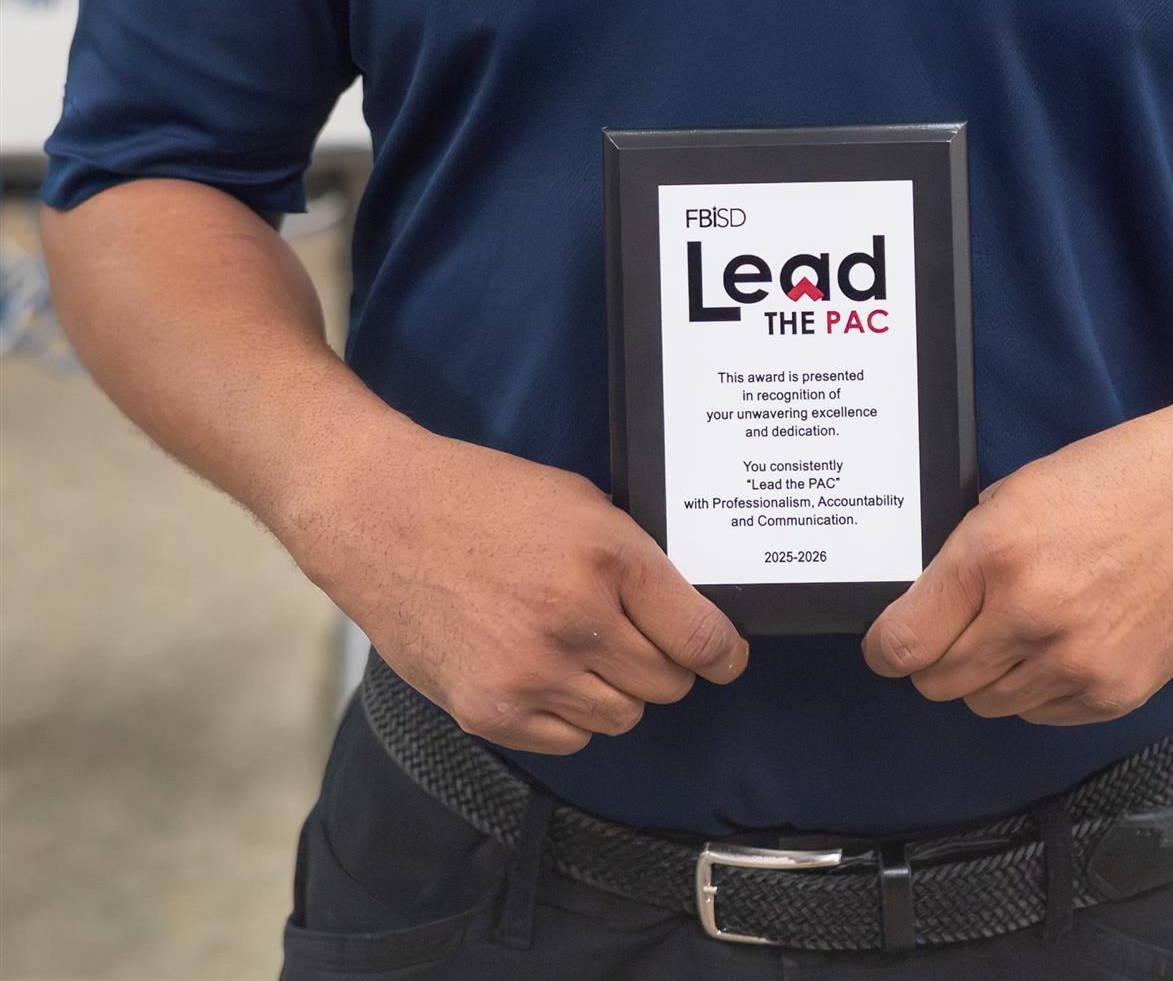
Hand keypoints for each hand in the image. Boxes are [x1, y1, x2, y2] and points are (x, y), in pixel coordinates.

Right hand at [293, 429, 747, 754]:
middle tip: (641, 640)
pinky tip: (543, 670)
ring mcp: (532, 672)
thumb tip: (682, 607)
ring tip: (583, 649)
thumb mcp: (577, 501)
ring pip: (621, 717)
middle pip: (666, 683)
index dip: (724, 654)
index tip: (726, 657)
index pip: (700, 638)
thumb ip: (631, 557)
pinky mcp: (490, 711)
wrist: (382, 517)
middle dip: (665, 665)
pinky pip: (568, 739)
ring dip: (615, 690)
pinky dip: (568, 714)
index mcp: (608, 557)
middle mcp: (577, 620)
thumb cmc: (481, 497)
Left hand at [860, 405, 1172, 723]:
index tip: (889, 644)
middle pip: (940, 683)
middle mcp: (1030, 616)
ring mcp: (1077, 662)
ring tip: (1023, 623)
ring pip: (990, 705)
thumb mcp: (1019, 490)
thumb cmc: (1126, 477)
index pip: (903, 643)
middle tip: (955, 629)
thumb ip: (968, 551)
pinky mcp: (1116, 693)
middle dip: (936, 659)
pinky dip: (1041, 689)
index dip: (887, 648)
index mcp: (995, 554)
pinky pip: (1045, 715)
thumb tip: (926, 599)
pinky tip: (1065, 639)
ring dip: (991, 675)